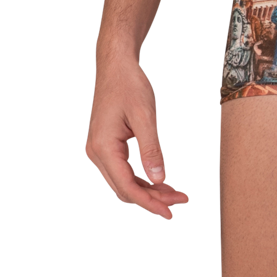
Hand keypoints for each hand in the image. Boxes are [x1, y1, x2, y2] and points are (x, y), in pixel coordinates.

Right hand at [86, 54, 189, 219]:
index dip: (149, 202)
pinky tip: (159, 180)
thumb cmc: (129, 85)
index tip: (170, 210)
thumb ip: (151, 149)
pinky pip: (124, 168)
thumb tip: (159, 179)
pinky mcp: (108, 145)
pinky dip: (141, 177)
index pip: (127, 186)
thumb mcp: (145, 116)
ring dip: (148, 189)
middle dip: (152, 198)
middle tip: (179, 202)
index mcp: (103, 147)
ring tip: (174, 193)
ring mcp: (100, 149)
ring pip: (124, 180)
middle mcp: (97, 152)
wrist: (117, 66)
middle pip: (125, 188)